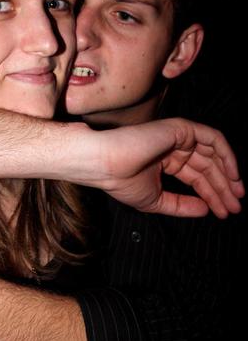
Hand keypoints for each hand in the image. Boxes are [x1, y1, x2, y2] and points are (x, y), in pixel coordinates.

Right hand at [81, 117, 244, 217]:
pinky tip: (232, 175)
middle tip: (235, 207)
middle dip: (223, 188)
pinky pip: (213, 139)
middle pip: (207, 168)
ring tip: (236, 195)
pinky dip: (226, 155)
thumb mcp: (156, 200)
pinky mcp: (182, 128)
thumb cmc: (121, 181)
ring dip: (228, 175)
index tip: (224, 212)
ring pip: (213, 154)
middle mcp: (174, 147)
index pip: (196, 178)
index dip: (212, 195)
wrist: (106, 164)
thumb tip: (206, 210)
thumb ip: (181, 205)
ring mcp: (178, 136)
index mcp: (165, 161)